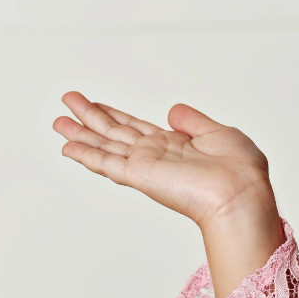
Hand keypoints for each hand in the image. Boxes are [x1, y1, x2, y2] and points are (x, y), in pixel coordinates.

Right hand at [53, 91, 277, 229]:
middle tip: (68, 102)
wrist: (240, 194)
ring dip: (81, 134)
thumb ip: (192, 120)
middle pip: (115, 133)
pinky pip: (107, 163)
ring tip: (58, 121)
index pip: (137, 128)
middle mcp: (157, 156)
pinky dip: (87, 155)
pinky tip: (68, 146)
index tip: (97, 104)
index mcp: (176, 146)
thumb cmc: (240, 170)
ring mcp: (146, 166)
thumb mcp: (219, 133)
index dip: (116, 115)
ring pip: (105, 146)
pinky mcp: (140, 176)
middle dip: (91, 118)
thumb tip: (172, 110)